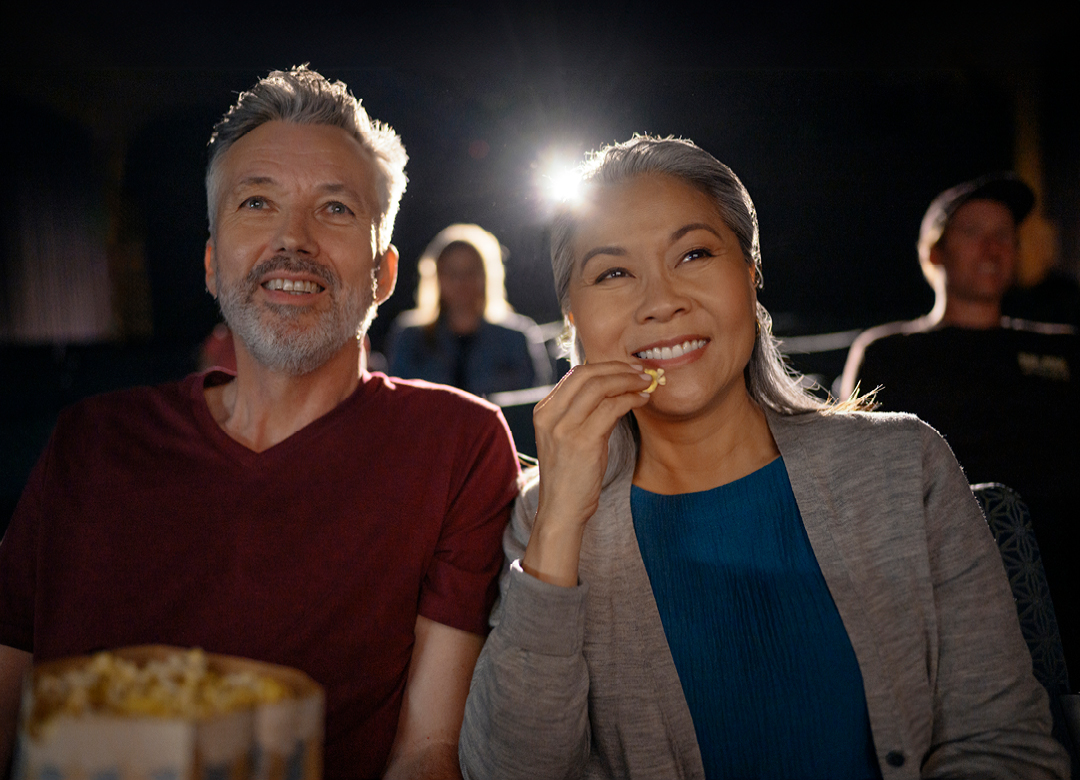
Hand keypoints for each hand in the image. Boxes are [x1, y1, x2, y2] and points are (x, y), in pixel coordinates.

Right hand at [523, 362, 652, 586]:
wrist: (562, 509)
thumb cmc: (571, 474)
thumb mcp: (569, 437)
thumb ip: (582, 412)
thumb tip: (612, 388)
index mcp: (544, 411)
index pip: (575, 374)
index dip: (605, 366)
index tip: (627, 368)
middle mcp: (549, 416)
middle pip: (586, 374)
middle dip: (618, 369)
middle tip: (641, 372)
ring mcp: (563, 428)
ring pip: (599, 387)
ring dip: (627, 381)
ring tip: (645, 384)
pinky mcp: (582, 441)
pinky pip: (611, 408)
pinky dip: (630, 400)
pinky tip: (641, 401)